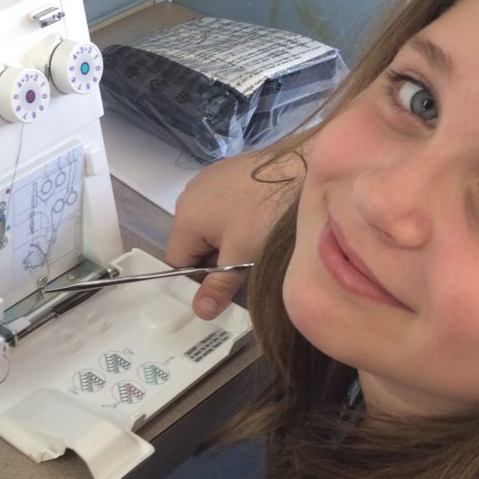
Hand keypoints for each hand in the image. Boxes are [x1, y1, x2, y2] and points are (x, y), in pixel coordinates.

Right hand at [165, 148, 301, 318]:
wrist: (302, 166)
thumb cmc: (267, 214)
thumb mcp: (242, 257)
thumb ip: (218, 286)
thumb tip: (200, 312)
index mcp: (185, 218)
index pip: (176, 263)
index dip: (196, 280)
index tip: (223, 285)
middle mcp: (188, 195)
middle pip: (191, 242)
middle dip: (213, 257)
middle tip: (245, 264)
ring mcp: (208, 178)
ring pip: (208, 222)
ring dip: (225, 237)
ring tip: (254, 241)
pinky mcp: (227, 169)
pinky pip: (221, 203)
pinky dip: (234, 216)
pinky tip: (258, 217)